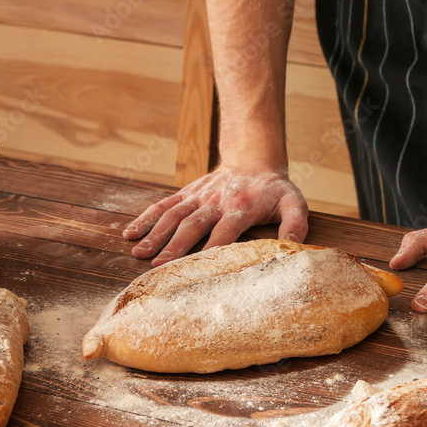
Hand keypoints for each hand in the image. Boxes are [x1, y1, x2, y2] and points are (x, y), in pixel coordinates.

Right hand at [122, 166, 308, 265]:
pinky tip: (130, 232)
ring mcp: (199, 197)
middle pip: (193, 225)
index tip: (197, 267)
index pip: (226, 231)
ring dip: (155, 233)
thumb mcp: (294, 203)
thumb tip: (295, 245)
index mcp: (241, 207)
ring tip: (138, 252)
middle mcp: (216, 202)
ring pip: (174, 215)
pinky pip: (164, 205)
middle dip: (174, 245)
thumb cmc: (274, 190)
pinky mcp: (187, 193)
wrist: (254, 160)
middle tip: (157, 265)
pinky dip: (146, 217)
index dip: (212, 248)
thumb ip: (296, 223)